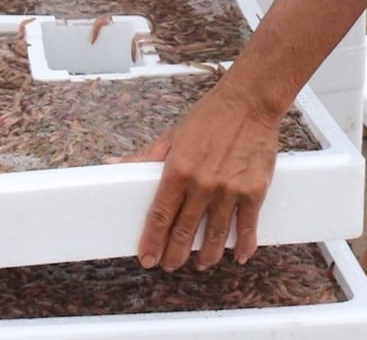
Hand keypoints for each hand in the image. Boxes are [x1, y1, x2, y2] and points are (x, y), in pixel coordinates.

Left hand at [125, 79, 279, 269]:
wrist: (249, 102)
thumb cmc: (209, 116)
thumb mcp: (172, 135)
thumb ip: (145, 157)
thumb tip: (112, 164)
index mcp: (178, 169)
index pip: (160, 215)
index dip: (152, 241)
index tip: (147, 258)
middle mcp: (202, 183)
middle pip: (184, 230)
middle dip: (174, 254)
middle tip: (170, 265)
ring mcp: (230, 190)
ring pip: (214, 235)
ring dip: (206, 255)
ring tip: (200, 264)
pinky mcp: (254, 191)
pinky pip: (247, 226)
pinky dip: (242, 245)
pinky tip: (236, 256)